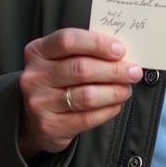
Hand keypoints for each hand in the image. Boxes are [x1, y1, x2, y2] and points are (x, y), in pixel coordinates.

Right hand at [17, 29, 142, 159]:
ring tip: (126, 88)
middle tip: (133, 71)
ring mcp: (40, 103)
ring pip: (87, 95)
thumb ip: (84, 52)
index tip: (120, 50)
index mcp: (37, 52)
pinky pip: (87, 117)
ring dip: (114, 91)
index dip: (97, 43)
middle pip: (81, 68)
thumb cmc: (56, 81)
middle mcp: (35, 76)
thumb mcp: (60, 60)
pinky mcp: (50, 126)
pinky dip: (108, 110)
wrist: (32, 118)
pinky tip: (116, 104)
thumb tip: (122, 54)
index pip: (68, 40)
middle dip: (114, 70)